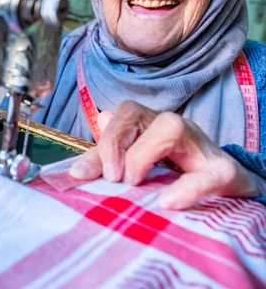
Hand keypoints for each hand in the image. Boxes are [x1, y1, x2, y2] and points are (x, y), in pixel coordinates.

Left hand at [70, 101, 257, 208]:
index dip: (100, 140)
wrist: (231, 188)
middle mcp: (172, 127)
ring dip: (142, 155)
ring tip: (134, 184)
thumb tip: (87, 142)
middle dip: (113, 142)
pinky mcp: (226, 172)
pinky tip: (168, 202)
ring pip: (170, 127)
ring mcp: (199, 145)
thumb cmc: (180, 175)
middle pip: (133, 111)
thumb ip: (109, 159)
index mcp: (149, 126)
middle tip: (112, 177)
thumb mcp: (137, 168)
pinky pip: (209, 173)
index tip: (82, 174)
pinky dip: (187, 188)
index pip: (117, 117)